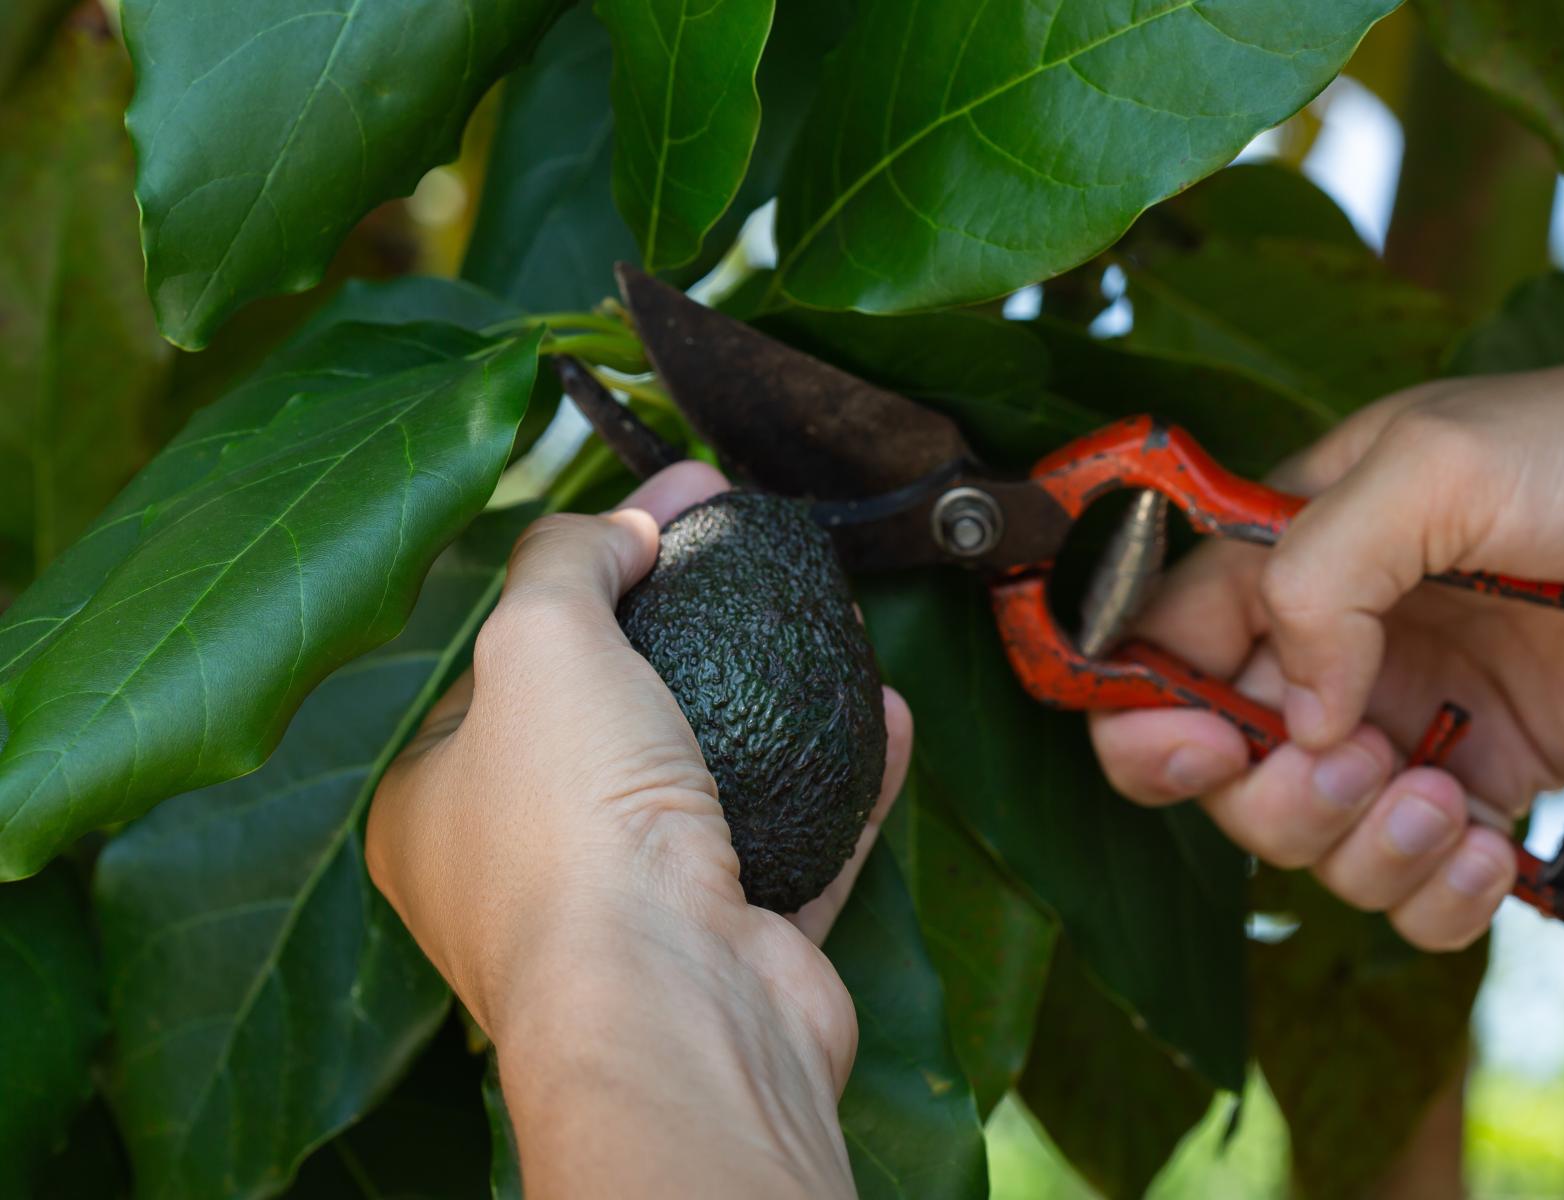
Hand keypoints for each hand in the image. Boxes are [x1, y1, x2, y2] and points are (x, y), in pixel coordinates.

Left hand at [367, 462, 912, 1198]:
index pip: (509, 661)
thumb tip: (618, 531)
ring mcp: (637, 911)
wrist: (674, 1003)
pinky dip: (840, 773)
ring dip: (775, 693)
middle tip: (749, 536)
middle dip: (689, 618)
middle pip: (616, 709)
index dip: (595, 563)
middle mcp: (526, 867)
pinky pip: (797, 835)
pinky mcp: (736, 939)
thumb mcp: (537, 642)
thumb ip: (565, 561)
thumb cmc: (571, 826)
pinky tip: (884, 711)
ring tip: (832, 611)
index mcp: (439, 806)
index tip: (677, 499)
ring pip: (713, 773)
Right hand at [1092, 330, 1563, 948]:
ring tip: (1447, 801)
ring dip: (1363, 851)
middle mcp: (1330, 647)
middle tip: (1360, 763)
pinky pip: (1412, 886)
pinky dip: (1435, 896)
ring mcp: (1406, 721)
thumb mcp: (1434, 467)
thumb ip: (1316, 577)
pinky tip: (1492, 848)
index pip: (1155, 651)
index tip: (1202, 744)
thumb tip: (1289, 716)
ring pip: (1311, 843)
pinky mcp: (1485, 783)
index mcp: (1287, 554)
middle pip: (1219, 773)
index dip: (1146, 716)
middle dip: (1271, 797)